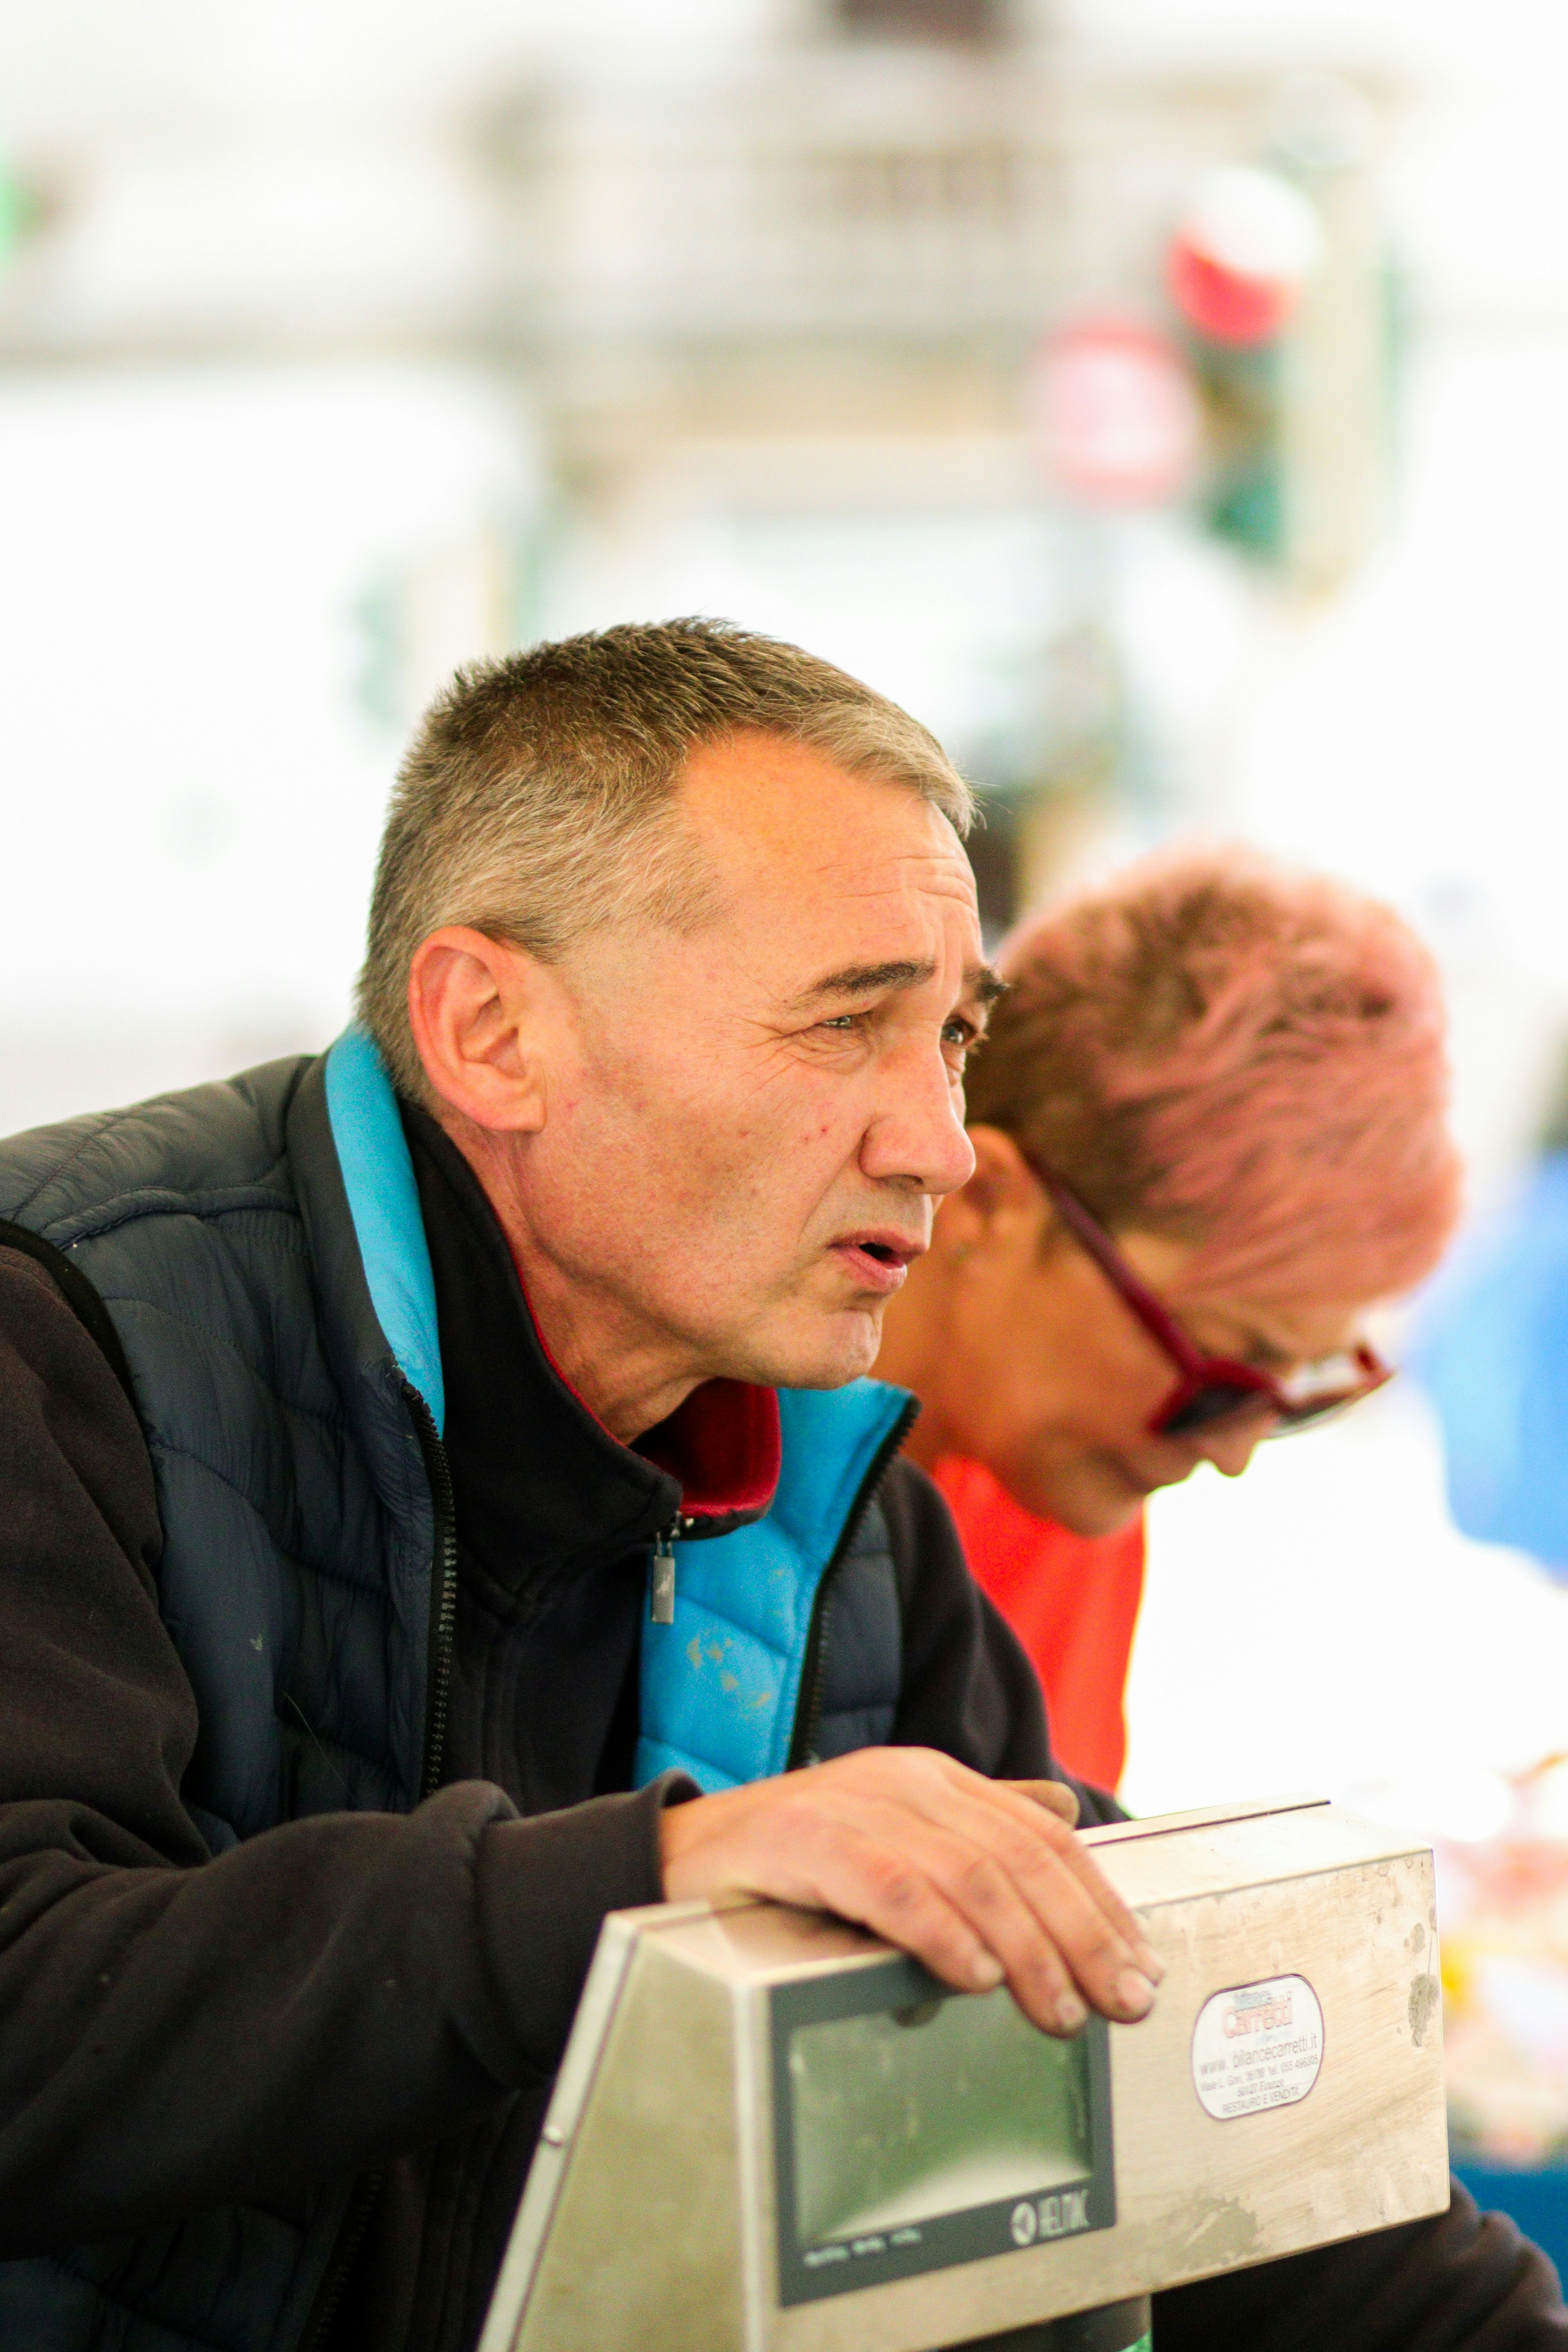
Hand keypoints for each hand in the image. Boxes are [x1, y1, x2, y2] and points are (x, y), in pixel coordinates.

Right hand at [658, 1747, 1161, 2036]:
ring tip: (1056, 2009)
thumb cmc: (797, 1862)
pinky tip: (974, 1975)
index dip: (1098, 1901)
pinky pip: (891, 1886)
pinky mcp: (805, 1838)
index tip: (1137, 1965)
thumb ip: (974, 1826)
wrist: (682, 1858)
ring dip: (1025, 1948)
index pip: (1041, 1835)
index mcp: (935, 1779)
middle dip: (1080, 1934)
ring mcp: (854, 1804)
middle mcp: (905, 1781)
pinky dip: (942, 1932)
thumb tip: (1061, 1810)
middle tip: (1117, 2000)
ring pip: (968, 1872)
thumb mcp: (897, 1837)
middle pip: (1018, 1856)